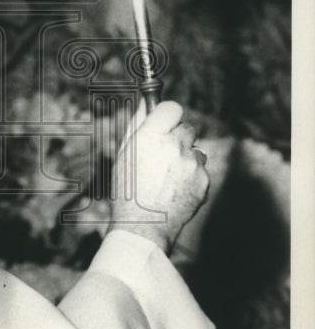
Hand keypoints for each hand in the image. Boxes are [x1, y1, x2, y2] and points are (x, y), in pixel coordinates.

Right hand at [108, 100, 209, 254]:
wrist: (142, 226)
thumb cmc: (127, 189)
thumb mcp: (125, 153)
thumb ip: (138, 124)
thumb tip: (145, 102)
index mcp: (151, 136)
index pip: (172, 107)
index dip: (168, 114)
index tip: (165, 122)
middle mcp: (174, 146)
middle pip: (187, 128)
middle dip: (178, 138)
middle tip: (163, 156)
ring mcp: (191, 164)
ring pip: (196, 150)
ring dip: (186, 159)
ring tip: (167, 178)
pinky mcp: (203, 181)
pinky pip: (200, 171)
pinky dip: (192, 178)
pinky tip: (175, 190)